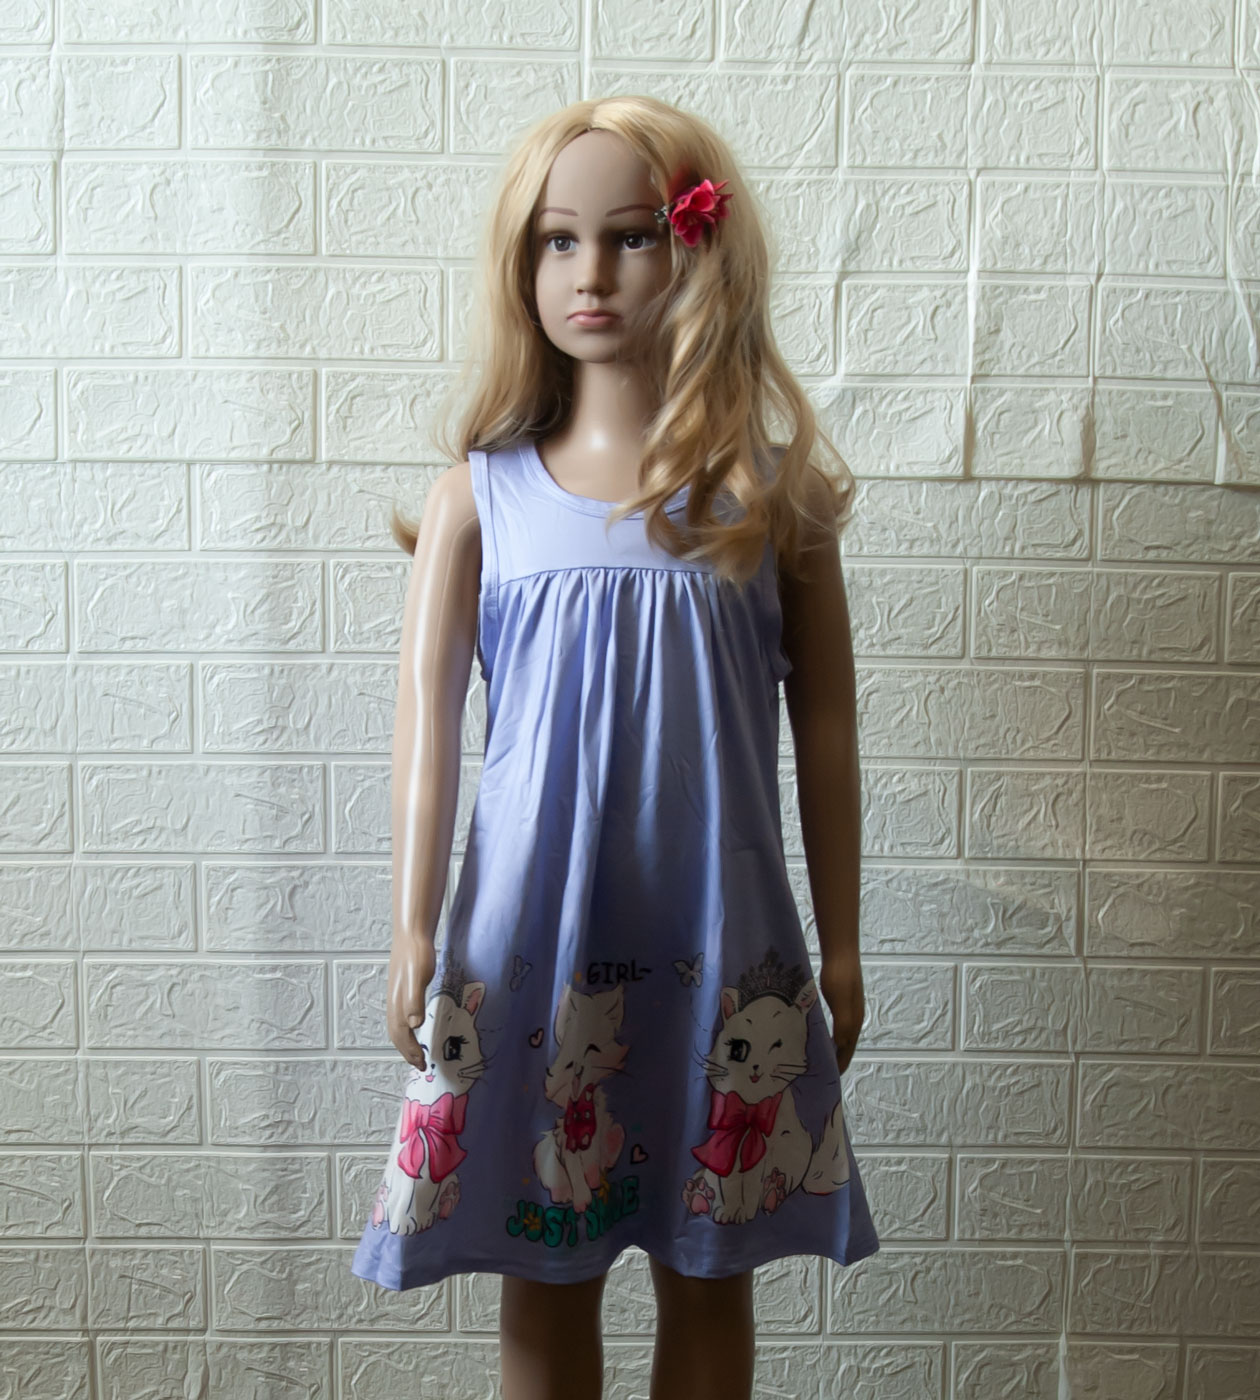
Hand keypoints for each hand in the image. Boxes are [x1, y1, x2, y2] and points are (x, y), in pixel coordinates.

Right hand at [387, 936, 436, 1069]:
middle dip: (407, 1053)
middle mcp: (394, 1003)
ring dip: (405, 1043)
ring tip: (416, 1053)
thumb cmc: (416, 954)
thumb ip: (415, 1000)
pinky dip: (406, 1029)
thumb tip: (414, 1025)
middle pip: (397, 1036)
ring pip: (397, 1027)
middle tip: (421, 1065)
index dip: (411, 1052)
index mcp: (398, 1003)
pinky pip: (400, 1017)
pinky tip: (414, 1027)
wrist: (411, 935)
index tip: (422, 1064)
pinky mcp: (402, 990)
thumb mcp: (419, 977)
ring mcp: (396, 997)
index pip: (402, 1036)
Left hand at [818, 953, 865, 1075]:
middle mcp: (855, 1016)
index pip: (849, 1050)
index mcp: (855, 1021)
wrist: (841, 953)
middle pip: (847, 1044)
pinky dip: (831, 1032)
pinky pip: (837, 1022)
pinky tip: (821, 1030)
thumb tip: (841, 1048)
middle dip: (838, 1058)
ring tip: (822, 1055)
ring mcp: (849, 1006)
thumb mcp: (840, 1004)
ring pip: (842, 1033)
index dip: (841, 1063)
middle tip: (824, 1070)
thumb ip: (843, 1026)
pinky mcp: (842, 997)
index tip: (832, 1077)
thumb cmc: (839, 978)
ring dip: (834, 1045)